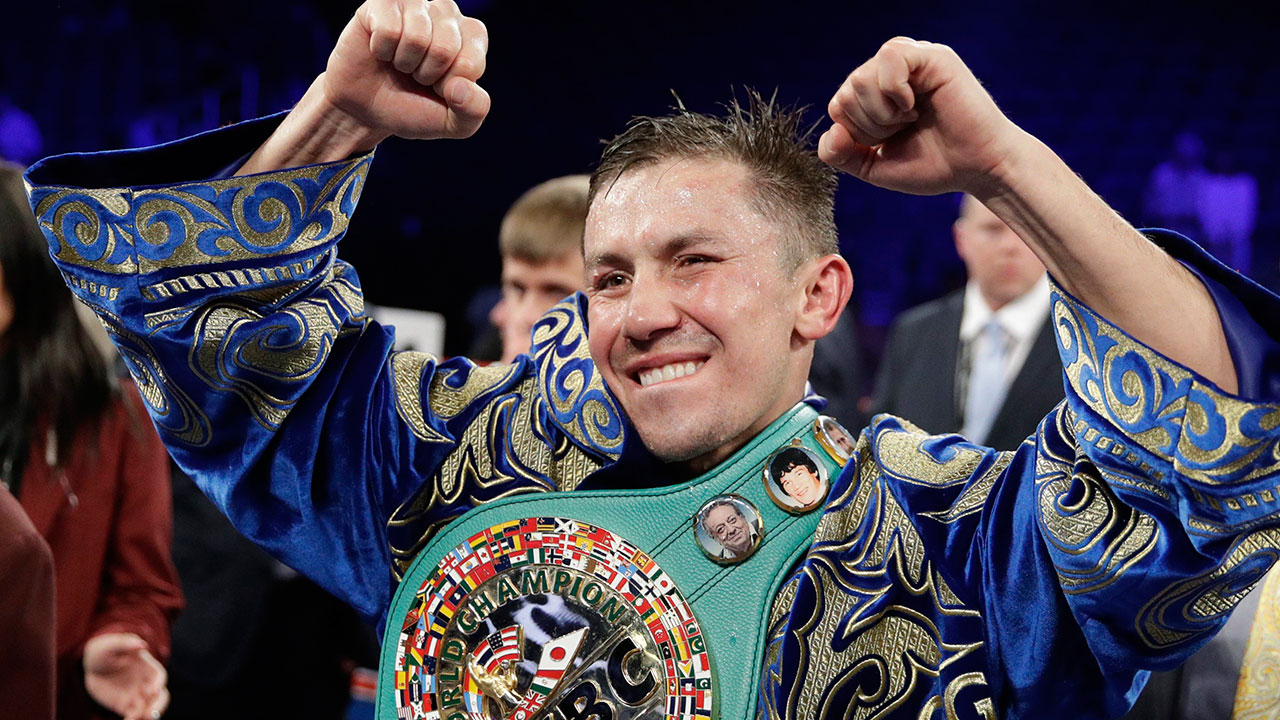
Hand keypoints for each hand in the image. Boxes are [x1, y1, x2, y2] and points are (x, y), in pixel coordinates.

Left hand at [84, 633, 168, 719]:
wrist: (93, 665)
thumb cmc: (105, 650)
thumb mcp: (111, 644)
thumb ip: (125, 643)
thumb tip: (141, 644)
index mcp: (147, 666)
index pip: (159, 676)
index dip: (158, 684)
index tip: (153, 691)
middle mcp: (146, 682)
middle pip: (160, 696)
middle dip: (158, 706)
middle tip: (150, 715)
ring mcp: (137, 695)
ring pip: (148, 708)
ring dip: (146, 715)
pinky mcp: (125, 706)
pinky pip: (132, 715)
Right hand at [323, 0, 490, 141]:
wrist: (366, 110)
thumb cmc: (413, 108)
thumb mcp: (454, 124)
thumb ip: (473, 110)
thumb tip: (460, 86)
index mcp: (472, 36)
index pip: (471, 64)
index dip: (449, 87)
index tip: (438, 87)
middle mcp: (447, 12)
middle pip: (445, 48)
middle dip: (426, 75)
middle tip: (415, 75)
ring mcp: (415, 3)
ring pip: (417, 37)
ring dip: (404, 63)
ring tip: (399, 63)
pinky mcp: (381, 2)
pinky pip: (388, 30)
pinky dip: (382, 50)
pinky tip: (381, 50)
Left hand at [818, 37, 1022, 196]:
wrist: (976, 169)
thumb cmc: (932, 165)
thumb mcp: (873, 165)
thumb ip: (840, 153)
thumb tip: (833, 130)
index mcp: (876, 92)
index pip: (838, 106)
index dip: (858, 134)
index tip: (892, 140)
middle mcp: (890, 72)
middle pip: (846, 93)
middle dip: (871, 126)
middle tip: (905, 129)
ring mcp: (911, 60)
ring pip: (860, 79)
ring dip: (883, 113)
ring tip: (913, 118)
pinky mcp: (931, 56)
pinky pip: (889, 58)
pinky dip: (895, 92)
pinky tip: (914, 105)